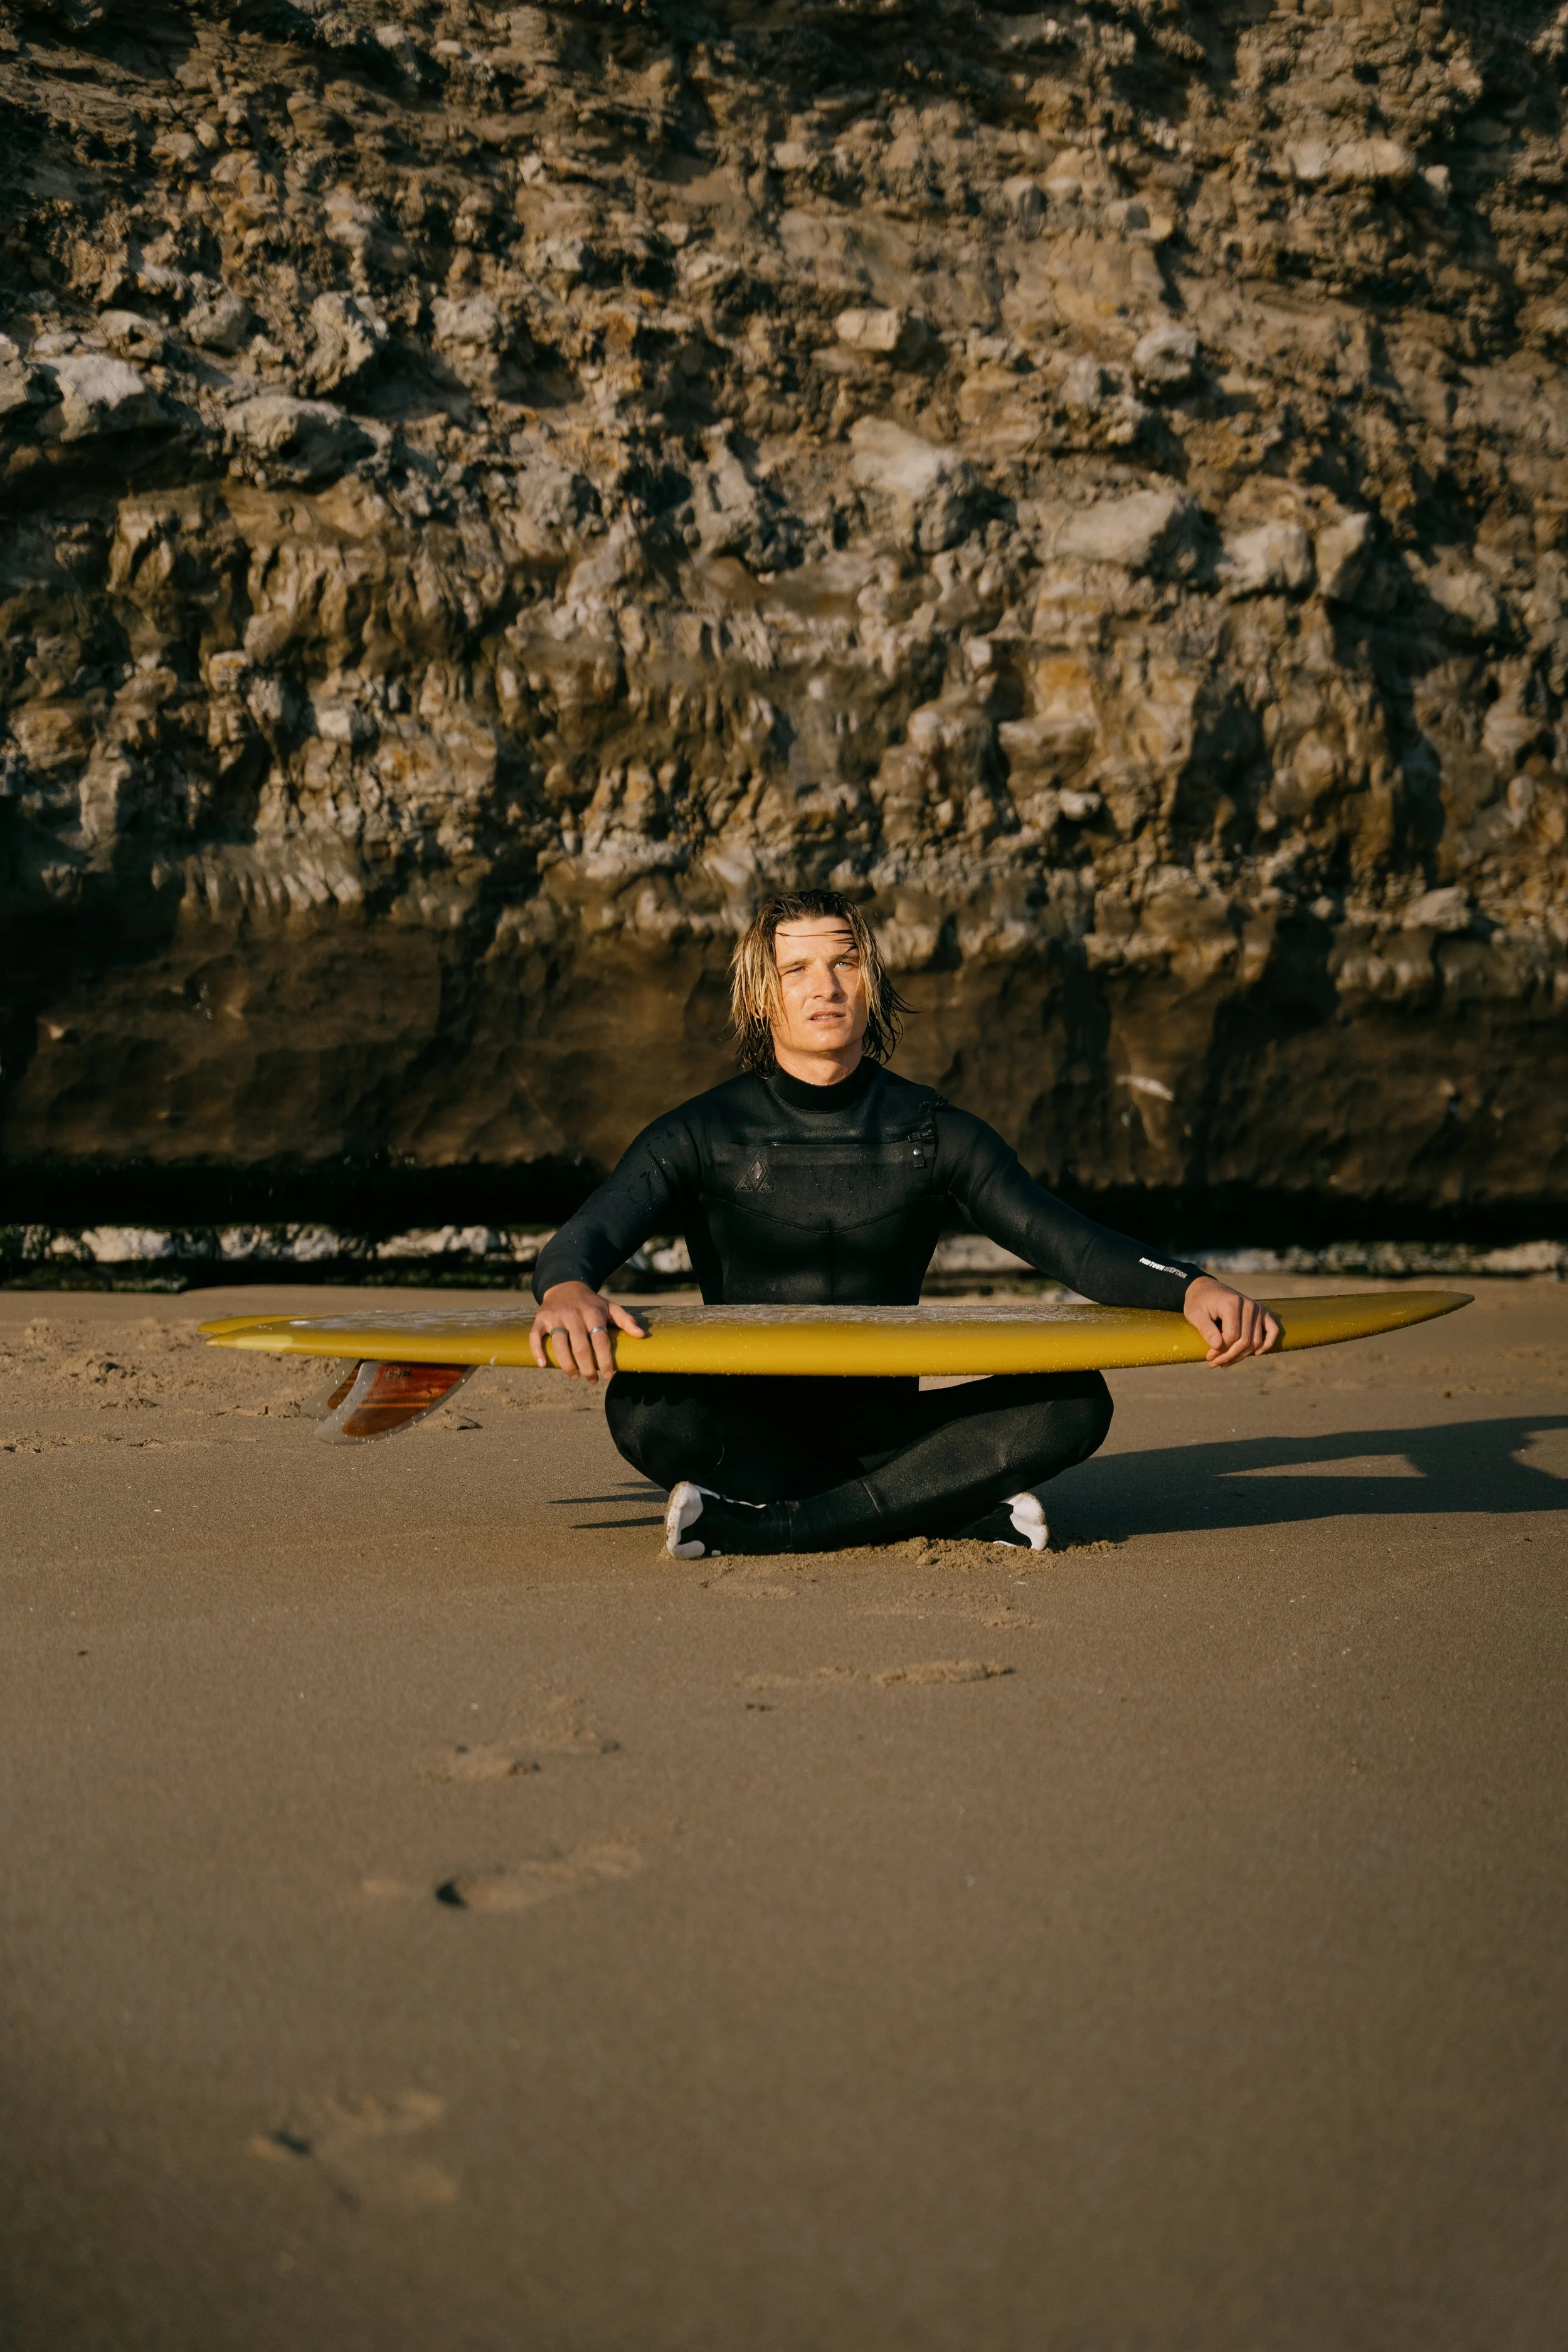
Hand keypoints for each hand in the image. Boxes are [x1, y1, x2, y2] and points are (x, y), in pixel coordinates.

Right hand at [530, 1281, 645, 1382]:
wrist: (565, 1285)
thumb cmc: (590, 1303)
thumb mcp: (610, 1307)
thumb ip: (626, 1320)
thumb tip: (641, 1335)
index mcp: (592, 1313)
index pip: (600, 1340)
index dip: (605, 1360)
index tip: (608, 1375)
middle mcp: (573, 1315)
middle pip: (580, 1347)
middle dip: (587, 1368)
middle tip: (592, 1380)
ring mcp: (555, 1317)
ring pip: (559, 1345)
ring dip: (567, 1365)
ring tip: (575, 1376)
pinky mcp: (541, 1319)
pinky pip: (536, 1336)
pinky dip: (538, 1351)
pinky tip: (544, 1365)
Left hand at [1183, 1275, 1280, 1367]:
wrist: (1205, 1289)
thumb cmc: (1198, 1302)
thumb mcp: (1195, 1314)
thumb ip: (1206, 1329)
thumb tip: (1217, 1346)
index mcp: (1232, 1303)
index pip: (1232, 1335)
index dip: (1220, 1350)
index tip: (1208, 1357)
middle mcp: (1248, 1305)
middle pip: (1245, 1341)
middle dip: (1229, 1356)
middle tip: (1213, 1364)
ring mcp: (1257, 1309)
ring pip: (1255, 1341)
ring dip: (1242, 1355)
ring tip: (1225, 1362)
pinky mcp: (1262, 1312)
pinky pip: (1272, 1330)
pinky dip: (1267, 1344)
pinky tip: (1255, 1354)